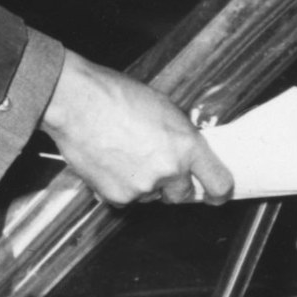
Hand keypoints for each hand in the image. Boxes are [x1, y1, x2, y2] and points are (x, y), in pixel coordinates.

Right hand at [42, 54, 234, 206]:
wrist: (77, 103)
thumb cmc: (115, 97)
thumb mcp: (163, 109)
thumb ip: (180, 137)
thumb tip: (186, 154)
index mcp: (187, 145)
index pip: (219, 183)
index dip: (218, 192)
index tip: (214, 194)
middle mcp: (169, 170)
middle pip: (182, 194)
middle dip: (173, 185)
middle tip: (156, 165)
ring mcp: (143, 187)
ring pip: (151, 195)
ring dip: (143, 183)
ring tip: (124, 154)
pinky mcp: (118, 197)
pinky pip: (126, 199)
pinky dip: (119, 186)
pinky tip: (110, 162)